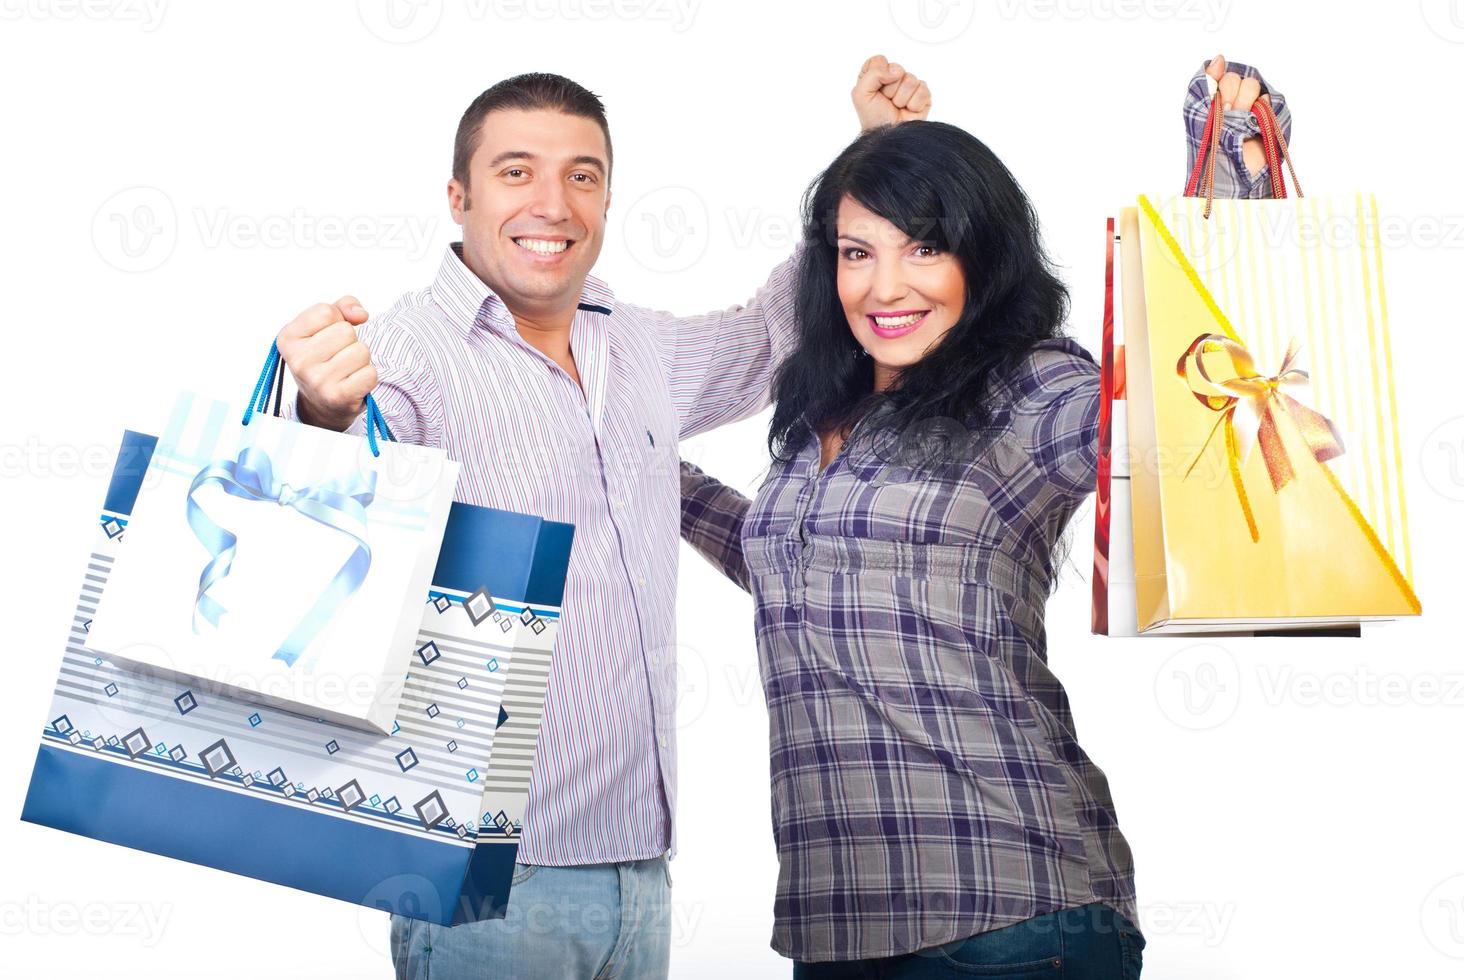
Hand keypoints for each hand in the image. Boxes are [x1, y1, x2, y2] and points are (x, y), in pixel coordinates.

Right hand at [275, 296, 376, 431]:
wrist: (322, 404)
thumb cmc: (324, 358)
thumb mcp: (324, 327)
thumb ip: (342, 307)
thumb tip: (361, 314)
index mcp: (288, 338)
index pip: (326, 311)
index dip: (336, 320)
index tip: (327, 336)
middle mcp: (298, 360)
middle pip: (346, 331)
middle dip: (350, 341)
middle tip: (338, 357)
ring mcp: (317, 381)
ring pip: (361, 351)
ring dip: (361, 360)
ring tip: (346, 370)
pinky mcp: (338, 397)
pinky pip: (370, 373)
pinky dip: (368, 377)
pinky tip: (353, 383)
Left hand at [852, 54, 930, 130]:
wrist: (888, 137)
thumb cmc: (873, 117)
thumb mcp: (860, 94)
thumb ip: (872, 73)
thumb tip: (897, 71)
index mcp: (876, 74)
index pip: (879, 60)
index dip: (877, 75)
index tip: (874, 91)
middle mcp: (893, 78)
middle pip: (896, 68)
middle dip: (890, 89)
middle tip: (887, 102)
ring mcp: (910, 86)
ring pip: (910, 79)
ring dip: (901, 98)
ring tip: (897, 108)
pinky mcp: (924, 95)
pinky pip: (922, 89)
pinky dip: (913, 104)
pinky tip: (908, 110)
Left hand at [1205, 53, 1269, 175]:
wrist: (1229, 171)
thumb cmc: (1211, 147)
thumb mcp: (1198, 114)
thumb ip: (1204, 84)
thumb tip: (1219, 58)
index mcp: (1217, 97)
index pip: (1221, 75)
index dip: (1219, 88)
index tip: (1217, 106)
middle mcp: (1236, 98)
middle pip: (1236, 78)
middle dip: (1229, 98)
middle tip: (1228, 117)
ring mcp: (1253, 106)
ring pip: (1251, 85)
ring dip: (1243, 104)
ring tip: (1239, 123)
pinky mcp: (1269, 113)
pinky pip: (1267, 98)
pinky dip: (1259, 109)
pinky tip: (1253, 123)